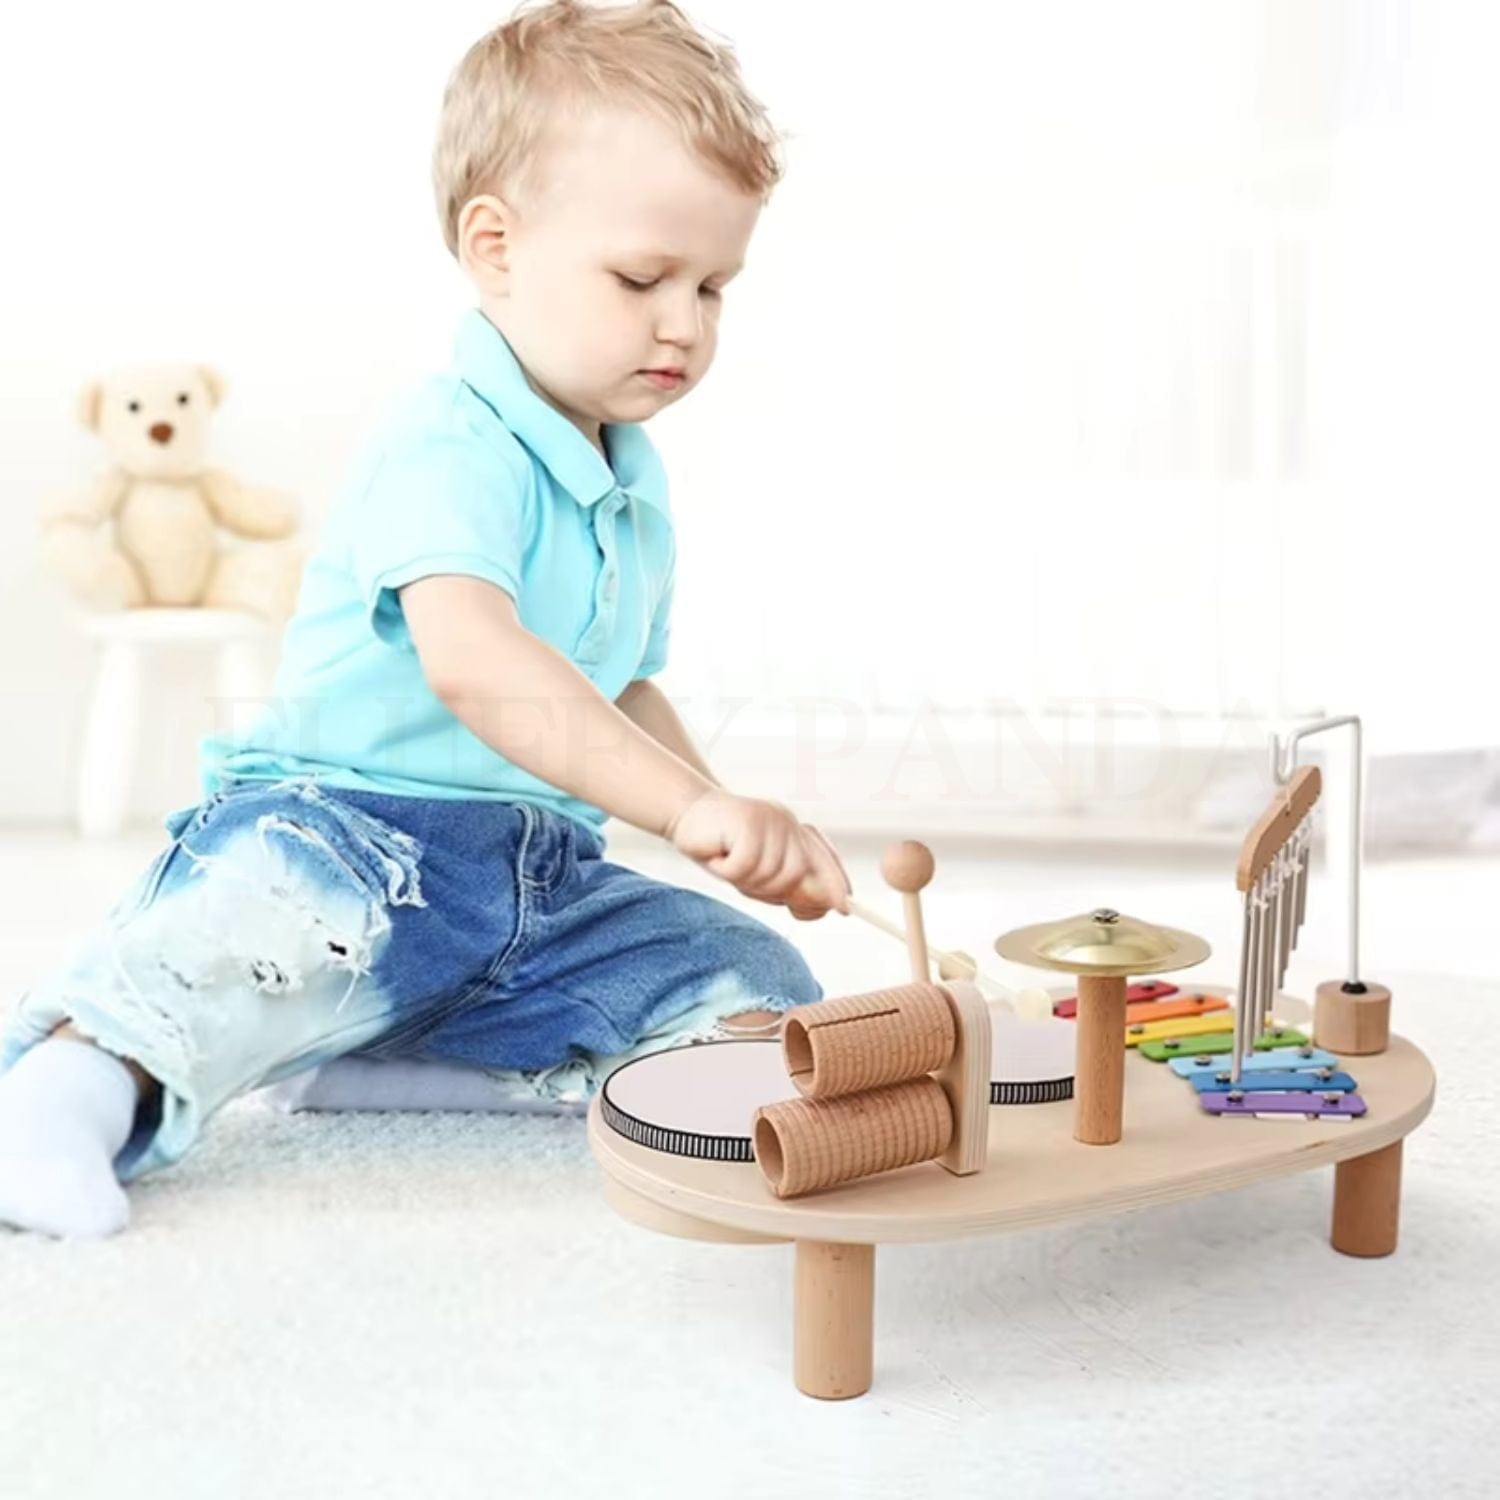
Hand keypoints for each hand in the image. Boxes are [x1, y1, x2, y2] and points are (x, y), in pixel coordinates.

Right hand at [666, 790, 850, 918]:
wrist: (684, 813)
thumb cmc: (720, 847)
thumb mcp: (757, 871)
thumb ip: (787, 885)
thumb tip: (823, 908)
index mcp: (794, 833)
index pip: (825, 861)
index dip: (835, 885)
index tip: (844, 908)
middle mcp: (787, 823)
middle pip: (798, 875)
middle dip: (771, 891)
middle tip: (742, 882)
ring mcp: (770, 819)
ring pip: (772, 873)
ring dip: (745, 880)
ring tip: (725, 863)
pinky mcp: (749, 820)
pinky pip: (746, 865)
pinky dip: (727, 869)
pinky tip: (716, 854)